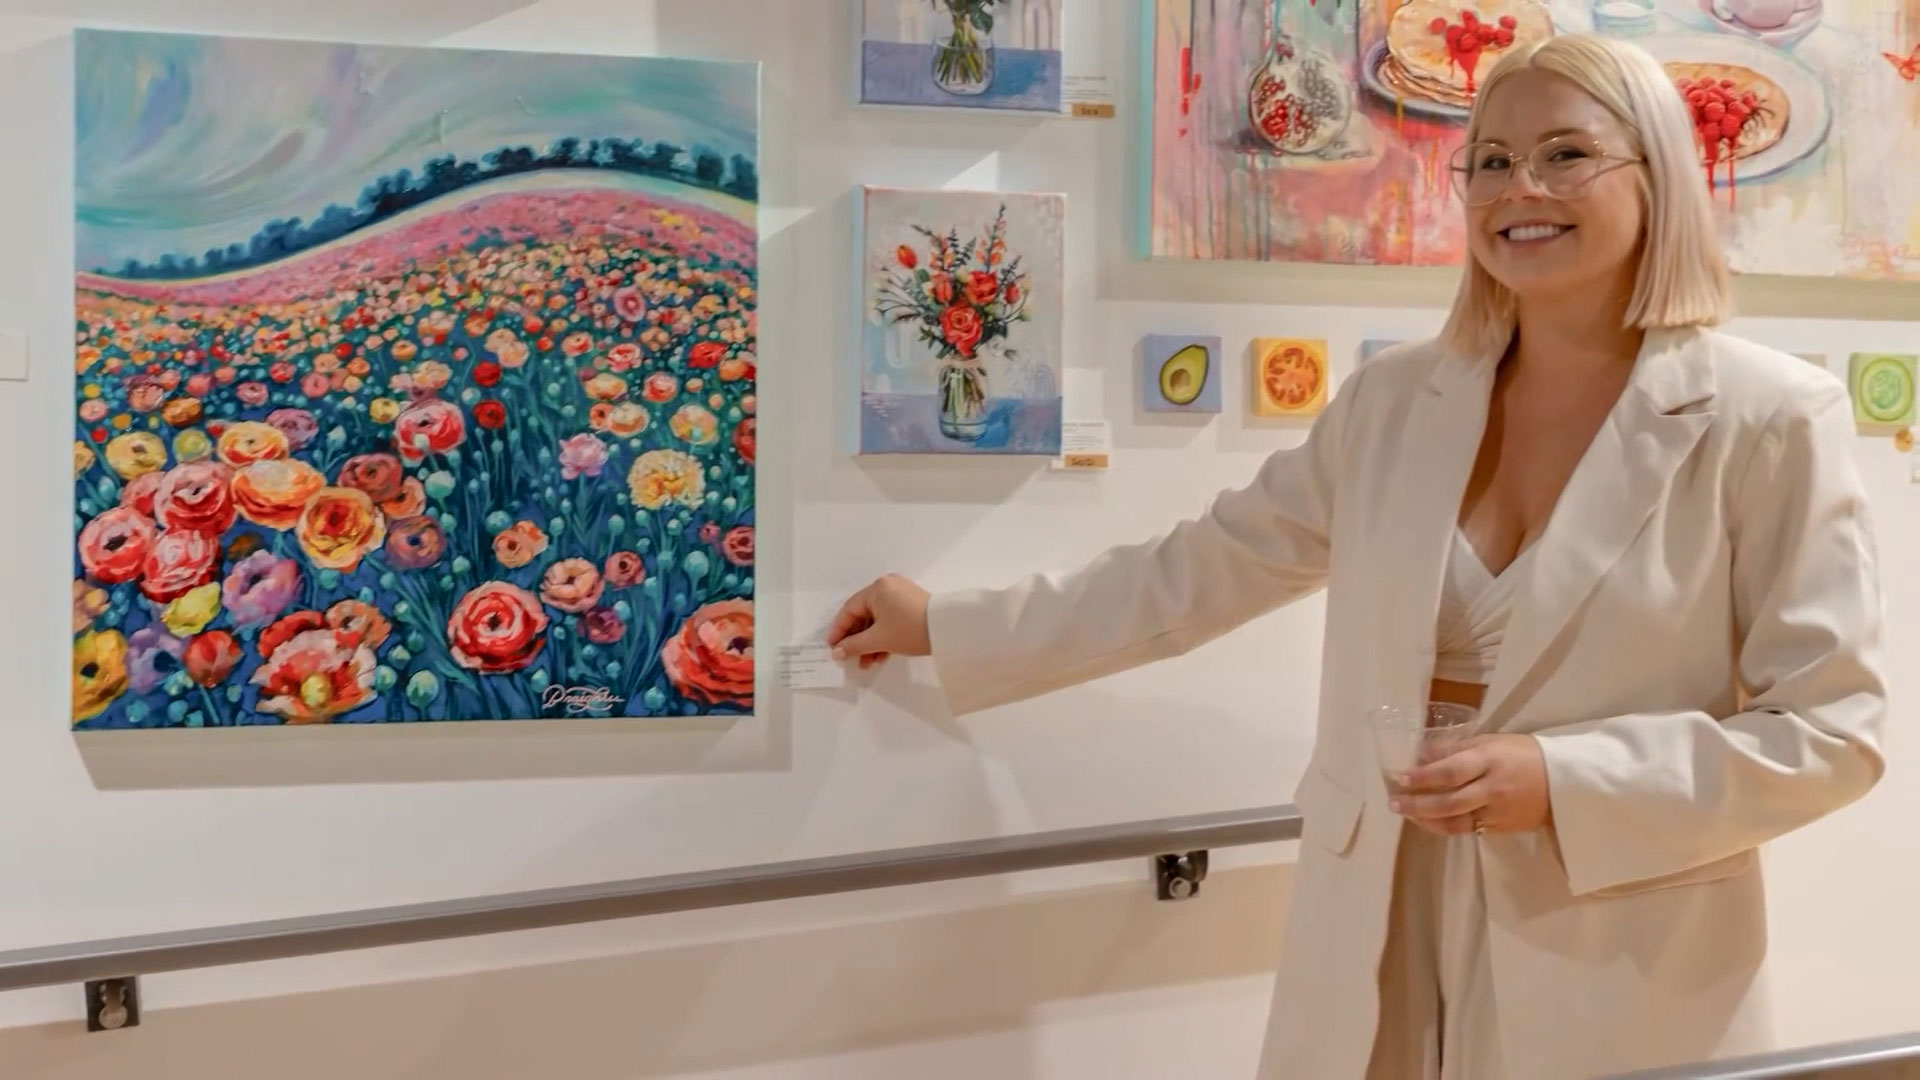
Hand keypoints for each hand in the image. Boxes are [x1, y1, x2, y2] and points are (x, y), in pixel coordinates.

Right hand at [826, 574, 931, 668]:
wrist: (948, 630)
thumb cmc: (910, 629)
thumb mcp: (879, 639)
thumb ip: (854, 645)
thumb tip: (837, 652)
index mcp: (877, 588)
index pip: (850, 609)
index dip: (839, 630)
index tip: (832, 647)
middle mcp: (888, 587)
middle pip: (864, 615)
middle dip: (857, 640)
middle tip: (850, 658)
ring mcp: (901, 595)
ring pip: (878, 620)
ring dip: (870, 642)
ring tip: (866, 663)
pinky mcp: (912, 606)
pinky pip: (890, 620)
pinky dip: (884, 637)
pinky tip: (880, 656)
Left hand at [1389, 734, 1552, 835]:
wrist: (1565, 784)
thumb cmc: (1525, 755)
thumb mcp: (1494, 741)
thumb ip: (1458, 748)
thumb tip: (1423, 754)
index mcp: (1491, 761)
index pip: (1451, 771)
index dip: (1424, 776)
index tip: (1400, 776)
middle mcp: (1492, 789)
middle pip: (1449, 801)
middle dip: (1417, 804)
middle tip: (1394, 802)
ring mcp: (1497, 813)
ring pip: (1455, 822)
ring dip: (1426, 819)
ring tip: (1406, 813)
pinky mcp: (1500, 829)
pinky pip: (1467, 829)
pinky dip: (1445, 826)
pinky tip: (1429, 821)